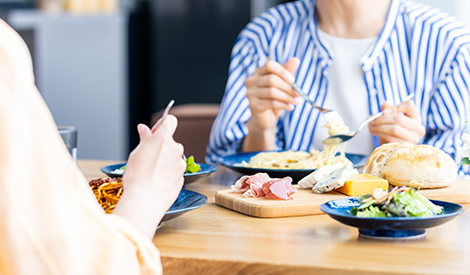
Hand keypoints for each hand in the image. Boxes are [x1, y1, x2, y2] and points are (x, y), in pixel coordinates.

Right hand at [112, 115, 185, 237]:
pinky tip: (156, 180)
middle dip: (160, 146)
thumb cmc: (138, 178)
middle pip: (170, 141)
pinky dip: (167, 173)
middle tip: (147, 156)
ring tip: (150, 172)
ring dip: (164, 160)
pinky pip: (174, 170)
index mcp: (164, 139)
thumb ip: (144, 139)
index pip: (170, 120)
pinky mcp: (182, 177)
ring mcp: (181, 164)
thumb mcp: (136, 153)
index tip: (154, 132)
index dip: (162, 124)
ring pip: (173, 157)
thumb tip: (144, 129)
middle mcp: (176, 149)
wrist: (145, 201)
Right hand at [243, 57, 300, 150]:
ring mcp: (250, 93)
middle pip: (272, 79)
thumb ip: (287, 72)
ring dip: (287, 97)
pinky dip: (283, 105)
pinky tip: (290, 107)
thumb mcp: (282, 85)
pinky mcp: (253, 105)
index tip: (293, 80)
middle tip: (298, 94)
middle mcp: (251, 81)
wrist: (266, 118)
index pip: (269, 65)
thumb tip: (296, 60)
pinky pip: (271, 103)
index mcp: (258, 72)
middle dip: (288, 87)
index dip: (282, 71)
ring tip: (296, 101)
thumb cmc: (274, 99)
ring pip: (272, 92)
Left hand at [368, 100, 425, 144]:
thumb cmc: (392, 131)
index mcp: (415, 117)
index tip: (383, 112)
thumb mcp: (390, 119)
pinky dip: (380, 134)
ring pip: (394, 129)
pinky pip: (390, 138)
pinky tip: (374, 132)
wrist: (392, 148)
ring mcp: (413, 138)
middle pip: (398, 118)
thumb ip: (389, 109)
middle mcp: (418, 128)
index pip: (409, 105)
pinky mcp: (406, 147)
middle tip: (370, 120)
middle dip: (381, 119)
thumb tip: (386, 104)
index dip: (395, 107)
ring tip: (370, 126)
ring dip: (378, 127)